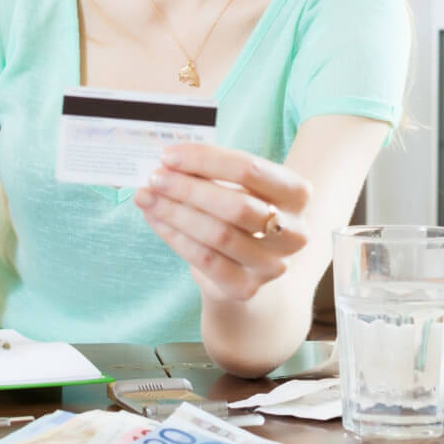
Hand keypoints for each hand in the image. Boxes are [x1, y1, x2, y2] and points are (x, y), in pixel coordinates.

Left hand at [134, 144, 310, 302]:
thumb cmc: (241, 212)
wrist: (251, 264)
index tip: (169, 155)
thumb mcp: (238, 186)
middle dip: (187, 189)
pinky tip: (155, 220)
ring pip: (217, 235)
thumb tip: (167, 164)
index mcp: (297, 194)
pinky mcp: (246, 288)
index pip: (251, 170)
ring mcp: (272, 265)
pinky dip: (174, 237)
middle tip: (154, 178)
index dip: (206, 160)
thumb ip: (210, 173)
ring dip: (174, 213)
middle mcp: (294, 232)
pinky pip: (205, 260)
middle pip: (235, 206)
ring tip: (146, 197)